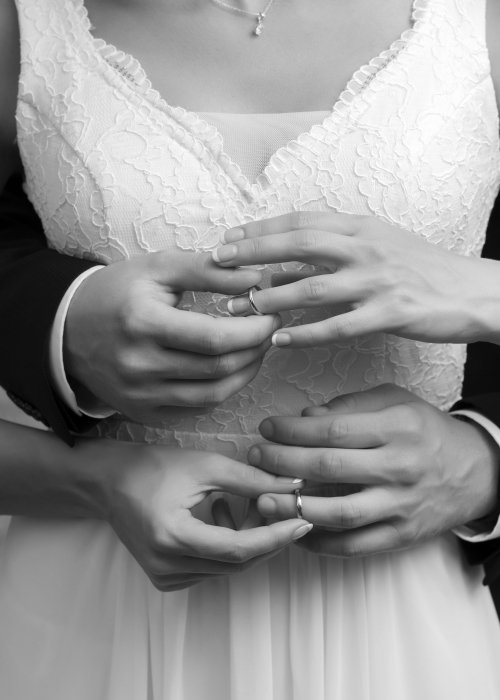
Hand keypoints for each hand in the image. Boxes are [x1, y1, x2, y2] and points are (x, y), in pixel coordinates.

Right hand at [65, 250, 278, 420]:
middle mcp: (140, 365)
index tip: (271, 314)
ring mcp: (141, 395)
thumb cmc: (117, 293)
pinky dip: (222, 389)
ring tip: (256, 348)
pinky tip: (230, 368)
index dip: (254, 329)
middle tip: (270, 330)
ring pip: (213, 394)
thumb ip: (208, 270)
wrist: (68, 330)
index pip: (216, 337)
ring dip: (245, 372)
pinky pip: (196, 408)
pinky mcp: (144, 412)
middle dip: (256, 349)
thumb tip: (256, 278)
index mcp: (143, 323)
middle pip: (219, 368)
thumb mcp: (157, 268)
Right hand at [95, 442, 310, 590]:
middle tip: (280, 507)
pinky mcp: (165, 578)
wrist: (105, 481)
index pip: (239, 549)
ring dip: (247, 540)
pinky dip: (226, 546)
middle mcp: (167, 566)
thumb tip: (293, 486)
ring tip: (242, 502)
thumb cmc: (150, 466)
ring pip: (226, 567)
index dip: (276, 537)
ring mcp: (164, 576)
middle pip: (237, 563)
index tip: (303, 521)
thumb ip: (251, 479)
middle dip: (266, 537)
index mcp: (173, 538)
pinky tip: (219, 513)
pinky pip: (211, 569)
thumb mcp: (204, 465)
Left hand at [212, 212, 499, 345]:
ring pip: (314, 288)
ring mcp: (378, 280)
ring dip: (272, 298)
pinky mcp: (391, 313)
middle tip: (217, 263)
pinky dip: (306, 335)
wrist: (472, 291)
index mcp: (362, 228)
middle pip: (299, 245)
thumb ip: (336, 250)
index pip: (301, 222)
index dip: (260, 229)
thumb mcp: (379, 245)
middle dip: (254, 252)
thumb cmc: (421, 268)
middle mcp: (366, 248)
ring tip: (241, 309)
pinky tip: (280, 342)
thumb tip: (286, 260)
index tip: (226, 237)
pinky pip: (339, 326)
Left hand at [247, 384, 498, 557]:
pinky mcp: (402, 535)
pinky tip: (294, 529)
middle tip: (255, 458)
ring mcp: (402, 505)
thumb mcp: (395, 402)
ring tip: (263, 500)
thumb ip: (350, 406)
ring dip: (294, 508)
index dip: (292, 431)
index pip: (333, 429)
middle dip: (282, 464)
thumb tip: (305, 417)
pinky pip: (354, 545)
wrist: (476, 472)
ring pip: (339, 512)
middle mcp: (401, 466)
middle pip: (329, 468)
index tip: (266, 429)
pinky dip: (320, 542)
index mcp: (398, 427)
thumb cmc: (426, 432)